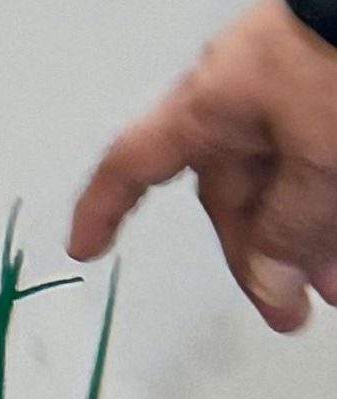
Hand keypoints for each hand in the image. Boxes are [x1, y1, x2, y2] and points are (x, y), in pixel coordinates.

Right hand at [72, 0, 336, 330]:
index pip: (134, 165)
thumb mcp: (319, 154)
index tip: (86, 251)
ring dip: (309, 238)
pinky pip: (319, 160)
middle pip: (231, 192)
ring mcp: (290, 94)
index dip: (104, 209)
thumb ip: (294, 222)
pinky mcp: (328, 87)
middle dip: (263, 254)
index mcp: (208, 108)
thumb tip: (270, 281)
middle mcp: (239, 102)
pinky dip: (328, 203)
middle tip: (295, 311)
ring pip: (287, 181)